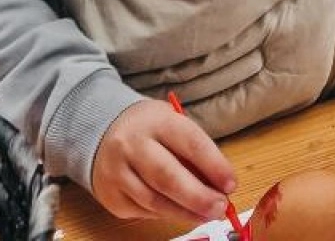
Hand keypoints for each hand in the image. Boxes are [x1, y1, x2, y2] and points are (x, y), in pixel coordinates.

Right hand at [91, 99, 235, 221]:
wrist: (103, 132)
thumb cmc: (150, 128)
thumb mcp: (173, 124)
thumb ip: (194, 150)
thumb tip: (219, 183)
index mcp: (156, 121)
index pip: (190, 143)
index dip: (214, 165)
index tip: (231, 183)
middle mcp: (133, 145)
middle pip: (168, 176)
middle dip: (198, 196)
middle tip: (220, 207)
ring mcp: (117, 172)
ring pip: (154, 200)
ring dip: (185, 212)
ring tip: (206, 214)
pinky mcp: (111, 196)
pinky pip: (142, 211)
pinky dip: (165, 214)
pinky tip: (181, 213)